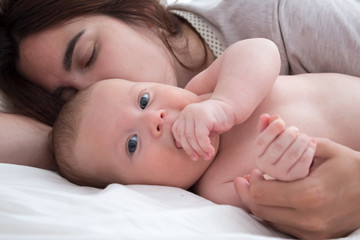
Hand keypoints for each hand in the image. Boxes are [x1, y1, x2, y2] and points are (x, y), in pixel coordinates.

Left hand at [172, 99, 233, 160]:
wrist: (230, 108)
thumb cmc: (214, 121)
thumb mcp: (200, 129)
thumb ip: (190, 135)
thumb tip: (178, 145)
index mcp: (184, 115)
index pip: (177, 133)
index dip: (184, 145)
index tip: (193, 154)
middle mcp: (187, 112)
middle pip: (184, 136)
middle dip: (191, 150)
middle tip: (198, 159)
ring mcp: (194, 113)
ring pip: (192, 137)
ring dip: (199, 150)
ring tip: (207, 156)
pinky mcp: (203, 116)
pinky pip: (201, 136)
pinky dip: (205, 146)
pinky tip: (211, 151)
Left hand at [234, 138, 359, 238]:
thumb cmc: (350, 166)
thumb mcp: (324, 148)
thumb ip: (292, 141)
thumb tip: (267, 124)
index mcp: (309, 194)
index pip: (262, 193)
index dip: (252, 181)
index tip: (254, 170)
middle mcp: (308, 218)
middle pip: (261, 209)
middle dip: (249, 193)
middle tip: (248, 180)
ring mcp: (312, 232)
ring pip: (269, 220)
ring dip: (259, 204)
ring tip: (259, 187)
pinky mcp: (315, 238)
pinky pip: (282, 226)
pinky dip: (273, 213)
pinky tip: (274, 199)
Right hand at [254, 114, 315, 180]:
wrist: (291, 166)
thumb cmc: (278, 146)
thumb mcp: (270, 137)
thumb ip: (266, 126)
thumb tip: (266, 116)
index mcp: (258, 155)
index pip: (261, 141)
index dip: (271, 130)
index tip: (281, 121)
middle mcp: (266, 167)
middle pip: (276, 148)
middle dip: (288, 135)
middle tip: (295, 129)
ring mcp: (280, 174)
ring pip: (291, 154)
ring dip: (300, 141)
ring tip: (304, 136)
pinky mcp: (295, 178)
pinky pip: (303, 162)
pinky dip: (309, 150)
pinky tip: (312, 143)